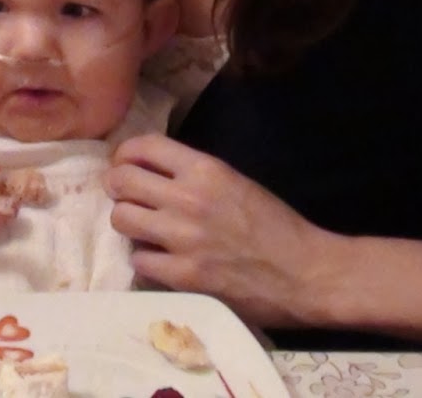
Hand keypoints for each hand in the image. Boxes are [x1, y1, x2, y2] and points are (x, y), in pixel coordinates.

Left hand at [106, 134, 338, 328]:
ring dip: (127, 222)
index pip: (144, 146)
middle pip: (121, 181)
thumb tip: (151, 171)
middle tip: (123, 195)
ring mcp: (183, 239)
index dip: (125, 153)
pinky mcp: (183, 276)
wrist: (305, 274)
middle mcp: (188, 199)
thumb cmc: (276, 226)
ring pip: (121, 219)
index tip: (124, 163)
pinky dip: (145, 259)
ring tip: (141, 228)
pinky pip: (138, 259)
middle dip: (116, 186)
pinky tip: (160, 259)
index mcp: (206, 170)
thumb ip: (195, 174)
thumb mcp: (236, 182)